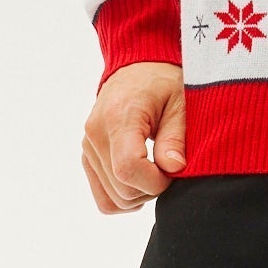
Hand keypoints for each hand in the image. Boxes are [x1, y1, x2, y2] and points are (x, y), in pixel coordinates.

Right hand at [81, 61, 185, 211]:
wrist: (137, 68)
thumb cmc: (162, 82)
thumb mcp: (179, 102)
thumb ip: (175, 137)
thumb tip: (172, 169)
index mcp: (119, 117)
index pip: (128, 169)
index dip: (156, 182)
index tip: (174, 169)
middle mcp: (96, 133)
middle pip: (122, 190)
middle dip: (152, 189)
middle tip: (169, 167)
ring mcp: (88, 147)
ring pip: (112, 199)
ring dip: (140, 195)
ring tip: (156, 170)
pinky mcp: (88, 156)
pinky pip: (103, 197)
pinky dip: (124, 197)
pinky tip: (142, 179)